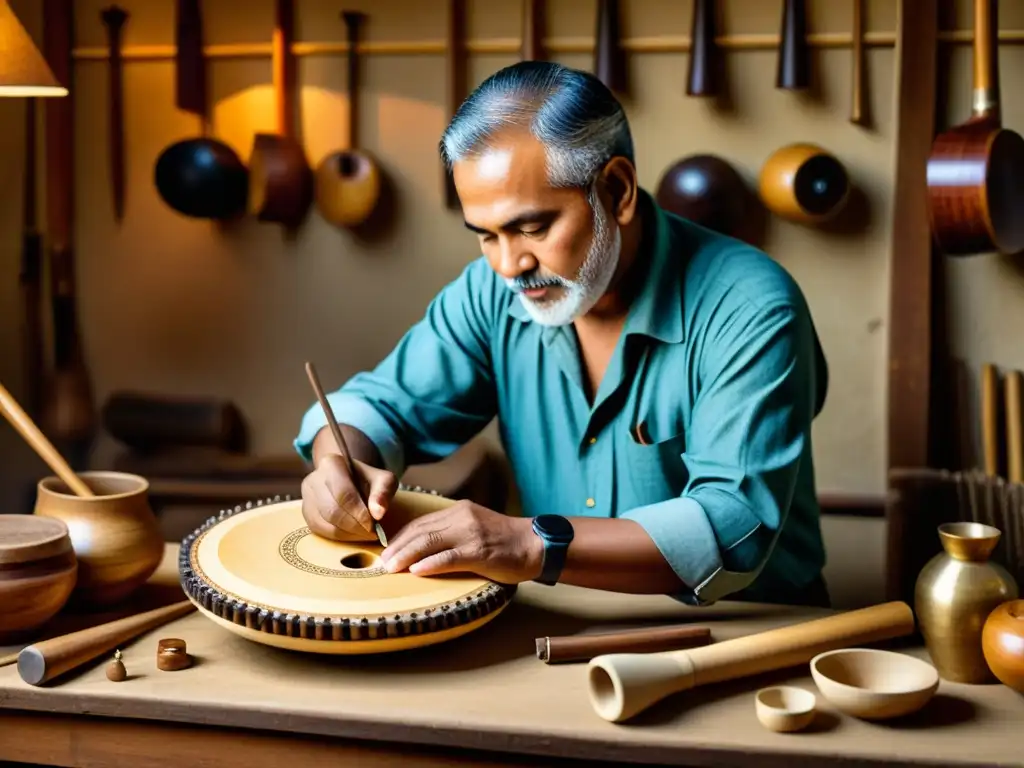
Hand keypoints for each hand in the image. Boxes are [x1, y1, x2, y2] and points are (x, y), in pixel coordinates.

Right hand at [301, 453, 396, 540]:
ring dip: (347, 534)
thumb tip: (378, 514)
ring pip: (324, 524)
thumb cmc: (367, 479)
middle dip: (354, 526)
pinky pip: (320, 530)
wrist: (349, 479)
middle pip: (331, 510)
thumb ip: (383, 493)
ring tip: (365, 534)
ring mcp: (306, 497)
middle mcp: (313, 479)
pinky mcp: (306, 513)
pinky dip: (339, 537)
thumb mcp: (383, 479)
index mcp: (331, 464)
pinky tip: (353, 535)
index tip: (373, 525)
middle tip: (372, 533)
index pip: (343, 493)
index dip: (358, 513)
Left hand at [380, 500, 542, 583]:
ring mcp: (471, 534)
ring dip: (406, 556)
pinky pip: (449, 558)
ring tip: (391, 568)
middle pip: (420, 531)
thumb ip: (452, 532)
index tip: (386, 552)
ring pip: (429, 543)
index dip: (400, 538)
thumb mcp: (475, 527)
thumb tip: (422, 548)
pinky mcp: (480, 552)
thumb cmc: (504, 541)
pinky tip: (416, 572)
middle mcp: (462, 518)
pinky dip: (430, 565)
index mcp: (459, 510)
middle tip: (382, 563)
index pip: (421, 523)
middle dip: (397, 548)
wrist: (535, 544)